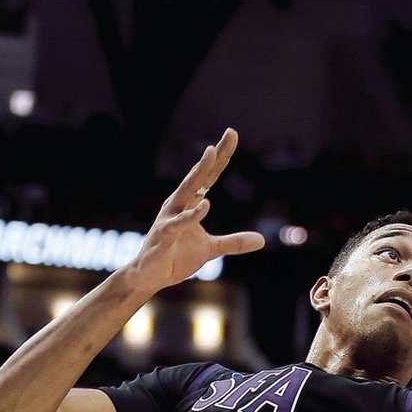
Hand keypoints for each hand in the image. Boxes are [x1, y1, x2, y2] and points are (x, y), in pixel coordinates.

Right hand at [131, 129, 264, 291]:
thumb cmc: (175, 258)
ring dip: (198, 172)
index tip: (232, 135)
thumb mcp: (211, 250)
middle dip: (213, 157)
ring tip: (211, 153)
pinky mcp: (165, 235)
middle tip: (228, 135)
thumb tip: (261, 240)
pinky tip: (205, 204)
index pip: (209, 176)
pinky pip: (180, 222)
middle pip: (199, 176)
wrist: (149, 276)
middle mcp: (178, 205)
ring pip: (186, 190)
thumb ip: (234, 242)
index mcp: (189, 204)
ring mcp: (170, 217)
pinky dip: (192, 215)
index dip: (221, 157)